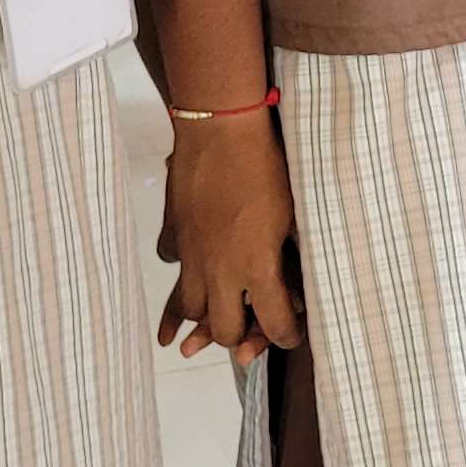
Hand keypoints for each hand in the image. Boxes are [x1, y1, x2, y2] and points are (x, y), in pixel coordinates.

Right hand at [162, 111, 303, 364]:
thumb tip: (292, 287)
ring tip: (207, 321)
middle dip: (238, 336)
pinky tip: (188, 271)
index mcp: (258, 266)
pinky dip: (180, 276)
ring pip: (189, 307)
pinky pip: (172, 268)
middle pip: (222, 330)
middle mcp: (221, 269)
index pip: (275, 324)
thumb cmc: (267, 168)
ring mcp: (192, 254)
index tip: (291, 334)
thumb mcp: (293, 216)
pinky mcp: (174, 235)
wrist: (221, 130)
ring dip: (203, 315)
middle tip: (250, 329)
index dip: (287, 336)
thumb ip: (290, 258)